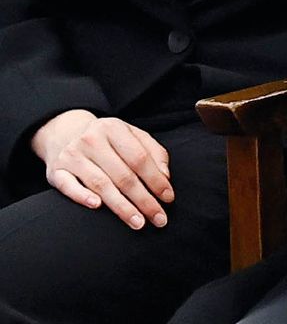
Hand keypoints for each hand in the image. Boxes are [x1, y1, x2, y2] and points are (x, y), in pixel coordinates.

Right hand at [31, 110, 173, 230]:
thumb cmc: (107, 139)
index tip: (168, 198)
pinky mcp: (55, 171)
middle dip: (144, 200)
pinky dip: (82, 196)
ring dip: (121, 206)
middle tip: (159, 218)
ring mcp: (71, 156)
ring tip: (138, 222)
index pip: (140, 158)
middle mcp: (91, 140)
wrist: (63, 132)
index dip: (156, 180)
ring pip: (100, 184)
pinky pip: (69, 186)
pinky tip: (97, 206)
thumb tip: (165, 176)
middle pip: (123, 175)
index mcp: (114, 128)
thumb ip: (153, 152)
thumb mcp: (131, 135)